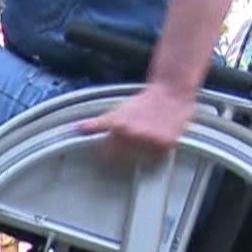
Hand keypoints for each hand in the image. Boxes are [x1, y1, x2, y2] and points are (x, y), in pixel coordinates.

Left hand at [79, 85, 195, 160]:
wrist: (171, 93)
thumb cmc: (144, 102)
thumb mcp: (118, 111)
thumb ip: (98, 123)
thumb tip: (79, 128)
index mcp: (118, 125)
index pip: (107, 152)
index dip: (108, 153)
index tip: (110, 153)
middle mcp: (133, 133)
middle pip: (124, 156)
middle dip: (126, 150)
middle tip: (135, 138)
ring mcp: (150, 140)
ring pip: (141, 158)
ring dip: (142, 151)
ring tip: (148, 135)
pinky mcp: (166, 144)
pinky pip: (157, 157)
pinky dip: (157, 151)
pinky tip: (158, 138)